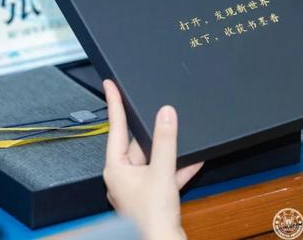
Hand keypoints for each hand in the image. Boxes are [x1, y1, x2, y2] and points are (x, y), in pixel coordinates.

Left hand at [102, 80, 203, 239]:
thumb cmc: (153, 218)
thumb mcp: (162, 171)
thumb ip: (165, 140)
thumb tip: (165, 114)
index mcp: (116, 168)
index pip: (115, 127)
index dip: (114, 103)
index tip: (109, 85)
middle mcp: (123, 177)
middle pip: (139, 145)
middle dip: (154, 133)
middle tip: (163, 114)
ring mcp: (137, 188)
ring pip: (153, 160)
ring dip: (169, 152)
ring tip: (182, 137)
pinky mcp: (151, 197)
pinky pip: (164, 175)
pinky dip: (177, 168)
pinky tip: (192, 161)